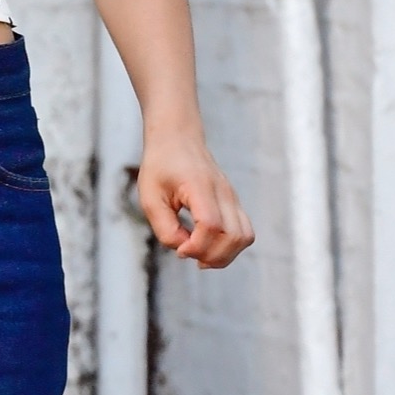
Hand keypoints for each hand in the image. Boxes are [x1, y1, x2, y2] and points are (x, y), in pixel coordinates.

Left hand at [137, 127, 253, 269]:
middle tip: (186, 252)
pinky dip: (230, 247)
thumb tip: (184, 250)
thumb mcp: (150, 197)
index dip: (197, 246)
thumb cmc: (160, 166)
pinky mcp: (234, 203)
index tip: (180, 250)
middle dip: (211, 256)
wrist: (177, 139)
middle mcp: (223, 191)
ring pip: (245, 237)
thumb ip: (164, 228)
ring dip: (224, 255)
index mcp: (199, 185)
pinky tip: (208, 247)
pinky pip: (244, 233)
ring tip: (199, 254)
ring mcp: (232, 197)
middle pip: (234, 236)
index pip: (211, 224)